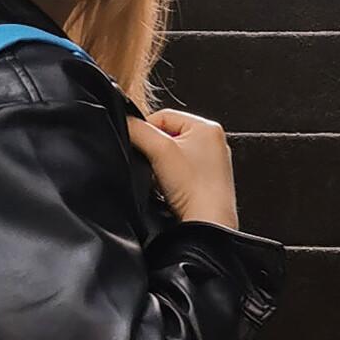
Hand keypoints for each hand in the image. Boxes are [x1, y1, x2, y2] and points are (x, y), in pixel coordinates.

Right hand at [125, 107, 239, 230]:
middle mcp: (213, 142)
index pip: (163, 116)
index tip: (139, 147)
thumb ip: (138, 130)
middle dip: (154, 151)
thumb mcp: (159, 150)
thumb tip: (126, 122)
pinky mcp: (206, 181)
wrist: (208, 224)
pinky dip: (170, 179)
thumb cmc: (195, 190)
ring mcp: (211, 163)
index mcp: (208, 126)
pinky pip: (179, 172)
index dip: (145, 130)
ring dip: (161, 166)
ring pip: (171, 155)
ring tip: (165, 180)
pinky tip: (171, 189)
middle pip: (167, 135)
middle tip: (154, 166)